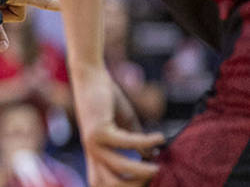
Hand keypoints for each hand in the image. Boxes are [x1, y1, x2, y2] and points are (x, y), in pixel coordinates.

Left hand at [76, 66, 164, 186]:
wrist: (88, 75)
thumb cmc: (106, 99)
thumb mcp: (124, 126)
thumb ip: (137, 143)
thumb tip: (154, 158)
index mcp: (96, 155)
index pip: (101, 185)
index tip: (148, 183)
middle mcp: (92, 152)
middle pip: (109, 185)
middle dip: (135, 185)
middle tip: (155, 175)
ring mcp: (93, 142)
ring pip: (119, 170)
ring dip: (143, 171)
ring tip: (160, 167)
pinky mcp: (98, 129)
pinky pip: (127, 143)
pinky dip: (146, 142)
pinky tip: (160, 138)